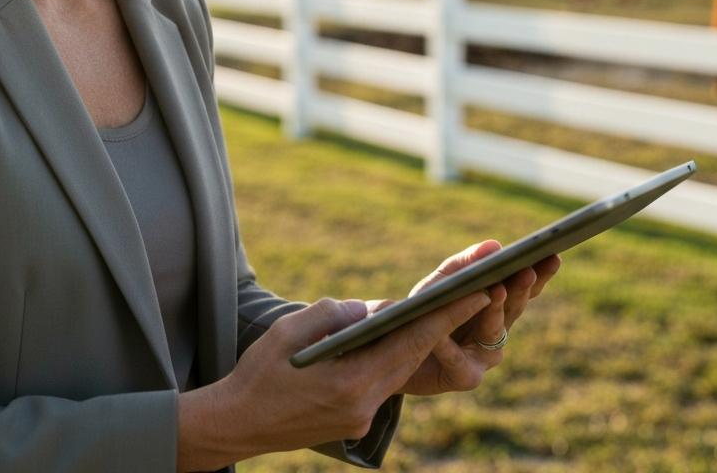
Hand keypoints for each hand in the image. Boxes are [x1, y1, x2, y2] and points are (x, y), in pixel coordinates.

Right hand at [175, 288, 491, 470]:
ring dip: (422, 341)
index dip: (449, 316)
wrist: (236, 424)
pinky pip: (382, 381)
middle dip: (447, 325)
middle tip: (481, 292)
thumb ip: (334, 314)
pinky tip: (403, 336)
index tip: (481, 292)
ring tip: (450, 308)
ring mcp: (361, 416)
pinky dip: (395, 357)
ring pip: (401, 370)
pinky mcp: (354, 420)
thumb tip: (367, 311)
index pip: (412, 343)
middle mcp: (365, 405)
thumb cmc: (259, 372)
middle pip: (415, 358)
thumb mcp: (291, 331)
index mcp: (352, 383)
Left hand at [380, 241, 560, 396]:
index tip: (552, 254)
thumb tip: (495, 245)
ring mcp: (484, 355)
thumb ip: (465, 263)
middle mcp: (497, 328)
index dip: (540, 272)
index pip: (524, 286)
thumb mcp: (441, 281)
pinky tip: (441, 337)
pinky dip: (449, 347)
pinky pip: (460, 360)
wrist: (395, 351)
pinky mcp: (466, 376)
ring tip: (495, 292)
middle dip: (521, 288)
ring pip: (495, 332)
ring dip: (495, 312)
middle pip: (515, 307)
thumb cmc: (425, 311)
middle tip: (527, 271)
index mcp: (496, 303)